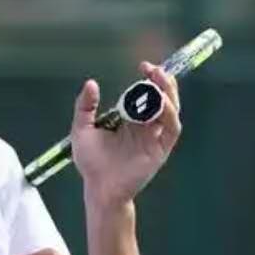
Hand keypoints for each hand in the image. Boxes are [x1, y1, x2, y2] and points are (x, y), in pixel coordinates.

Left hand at [70, 63, 182, 207]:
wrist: (99, 187)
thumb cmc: (91, 162)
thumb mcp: (82, 129)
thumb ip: (85, 107)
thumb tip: (91, 83)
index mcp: (131, 118)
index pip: (147, 92)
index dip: (150, 78)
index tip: (143, 66)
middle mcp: (146, 125)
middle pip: (164, 97)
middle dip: (162, 80)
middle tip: (153, 70)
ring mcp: (155, 137)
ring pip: (171, 110)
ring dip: (168, 93)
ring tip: (159, 81)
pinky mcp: (160, 150)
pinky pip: (172, 129)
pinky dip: (170, 115)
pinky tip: (162, 104)